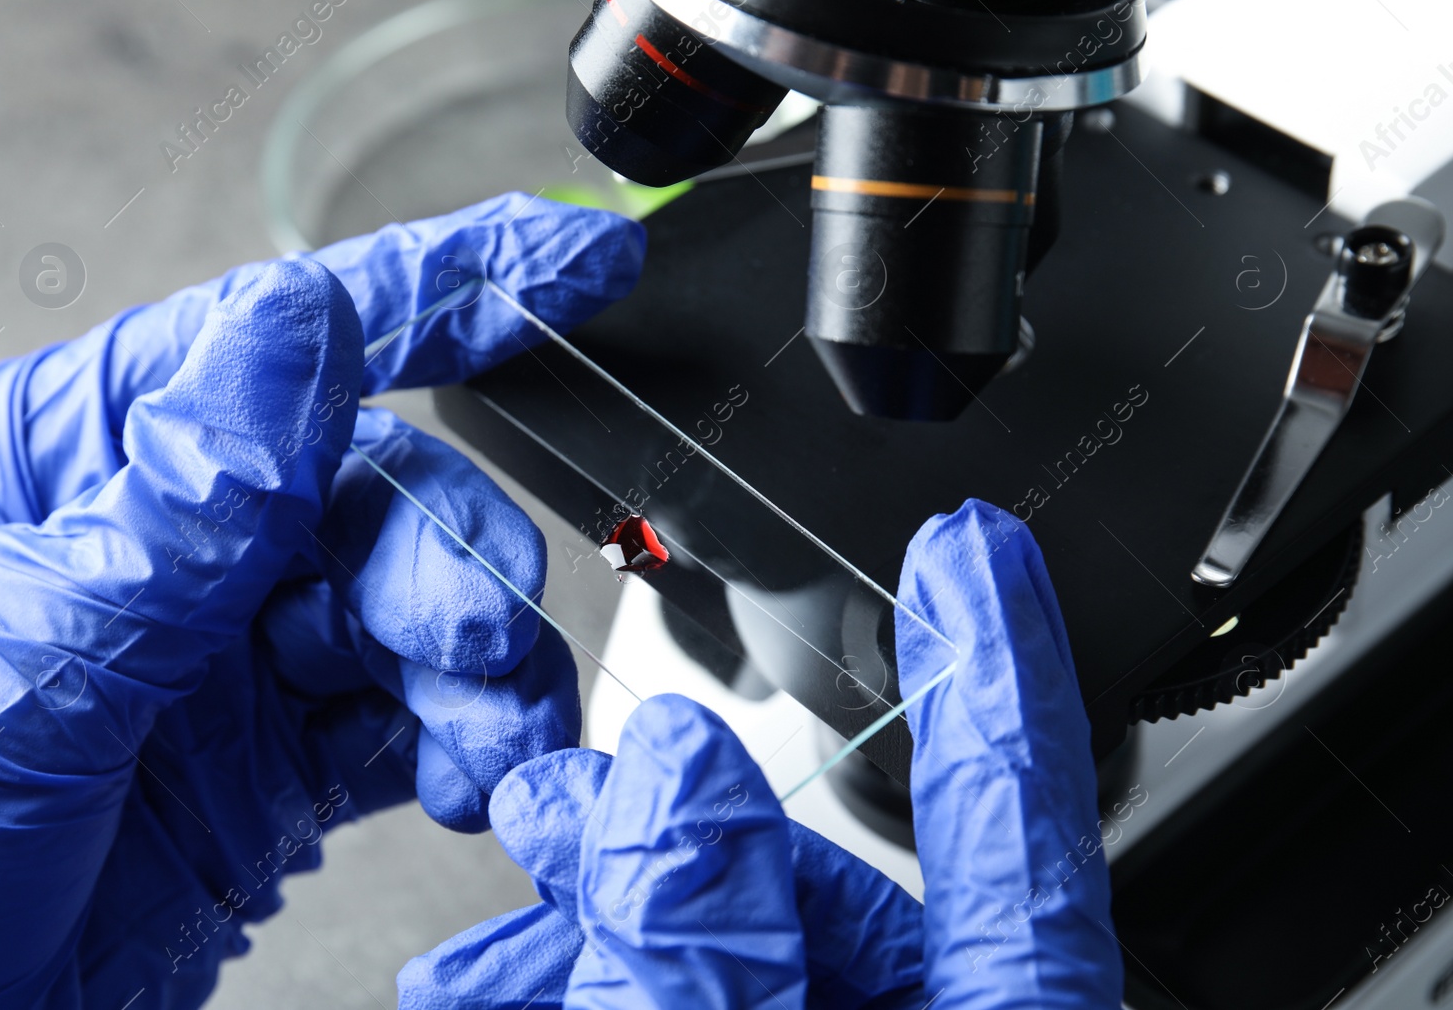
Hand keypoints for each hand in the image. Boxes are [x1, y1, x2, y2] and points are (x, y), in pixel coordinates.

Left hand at [0, 193, 645, 1007]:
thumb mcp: (14, 659)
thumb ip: (182, 506)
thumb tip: (299, 328)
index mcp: (75, 459)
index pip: (278, 338)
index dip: (446, 281)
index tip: (577, 252)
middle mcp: (168, 546)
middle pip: (370, 490)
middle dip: (443, 552)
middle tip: (465, 627)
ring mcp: (230, 661)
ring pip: (410, 612)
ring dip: (474, 666)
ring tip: (486, 731)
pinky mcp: (276, 770)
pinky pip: (412, 724)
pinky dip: (465, 744)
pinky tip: (471, 777)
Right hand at [400, 500, 1121, 1007]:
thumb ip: (702, 961)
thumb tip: (673, 776)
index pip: (1015, 816)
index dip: (993, 660)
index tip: (977, 548)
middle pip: (822, 878)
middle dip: (673, 810)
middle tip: (559, 789)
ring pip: (731, 946)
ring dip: (605, 904)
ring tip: (500, 898)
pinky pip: (684, 1001)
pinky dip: (594, 977)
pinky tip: (497, 976)